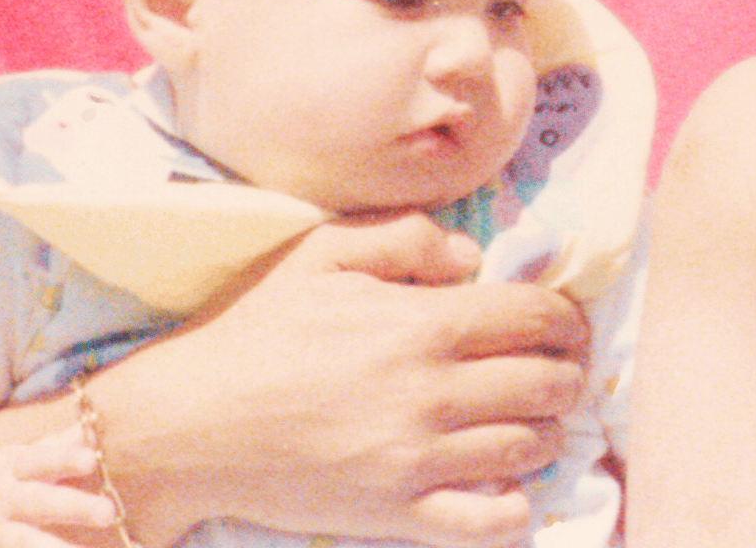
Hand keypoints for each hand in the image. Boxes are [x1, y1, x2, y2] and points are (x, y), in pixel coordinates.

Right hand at [0, 428, 116, 547]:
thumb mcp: (18, 458)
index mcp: (9, 469)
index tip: (91, 460)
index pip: (39, 460)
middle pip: (38, 504)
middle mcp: (0, 503)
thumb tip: (97, 428)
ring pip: (23, 547)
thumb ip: (58, 446)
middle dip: (72, 508)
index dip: (64, 459)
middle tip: (108, 512)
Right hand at [90, 212, 587, 547]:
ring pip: (530, 449)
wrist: (189, 422)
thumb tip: (472, 260)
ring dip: (545, 428)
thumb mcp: (324, 250)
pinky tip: (502, 478)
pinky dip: (514, 501)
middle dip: (566, 369)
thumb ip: (409, 237)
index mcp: (421, 324)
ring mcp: (417, 461)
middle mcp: (431, 394)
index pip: (535, 318)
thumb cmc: (256, 326)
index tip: (565, 319)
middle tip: (556, 364)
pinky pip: (490, 522)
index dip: (567, 316)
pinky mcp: (396, 515)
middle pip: (547, 384)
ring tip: (529, 414)